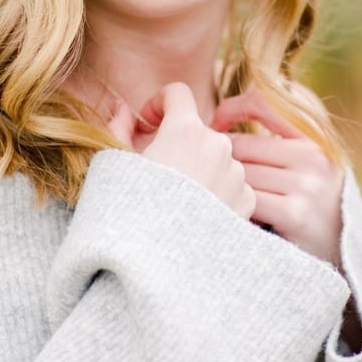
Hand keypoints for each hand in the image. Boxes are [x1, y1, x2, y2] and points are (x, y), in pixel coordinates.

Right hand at [108, 83, 254, 218]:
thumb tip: (121, 110)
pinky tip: (194, 218)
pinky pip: (230, 186)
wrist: (161, 268)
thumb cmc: (130, 216)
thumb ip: (117, 129)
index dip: (159, 104)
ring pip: (215, 159)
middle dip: (177, 144)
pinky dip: (214, 194)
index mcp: (186, 130)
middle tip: (155, 175)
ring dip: (197, 170)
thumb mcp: (113, 168)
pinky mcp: (247, 201)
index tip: (147, 127)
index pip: (178, 93)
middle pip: (197, 131)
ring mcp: (237, 174)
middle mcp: (219, 146)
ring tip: (174, 204)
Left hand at [211, 88, 344, 268]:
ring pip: (239, 174)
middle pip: (240, 145)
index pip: (262, 102)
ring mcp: (307, 183)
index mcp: (315, 136)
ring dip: (225, 188)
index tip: (215, 124)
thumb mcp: (309, 161)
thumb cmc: (313, 202)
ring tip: (221, 200)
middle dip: (220, 161)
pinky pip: (247, 200)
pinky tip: (235, 217)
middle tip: (208, 176)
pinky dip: (235, 208)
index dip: (230, 109)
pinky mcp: (296, 212)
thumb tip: (227, 113)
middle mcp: (314, 155)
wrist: (343, 250)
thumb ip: (280, 135)